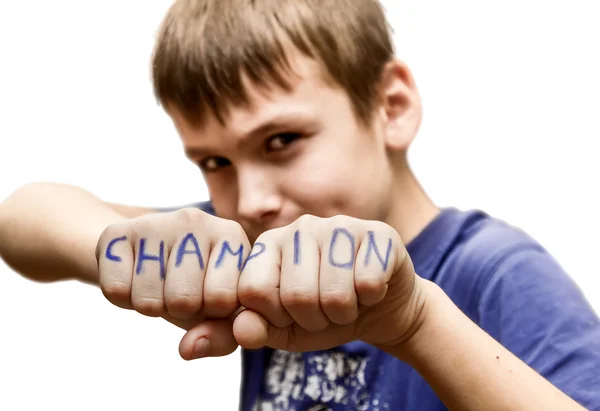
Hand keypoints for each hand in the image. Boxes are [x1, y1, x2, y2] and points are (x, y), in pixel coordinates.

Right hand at [95, 207, 249, 358]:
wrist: (149, 256)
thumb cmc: (198, 286)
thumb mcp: (221, 311)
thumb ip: (223, 336)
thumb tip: (188, 349)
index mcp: (232, 236)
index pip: (222, 299)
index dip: (212, 313)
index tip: (210, 296)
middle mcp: (197, 220)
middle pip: (183, 300)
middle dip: (180, 310)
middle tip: (179, 291)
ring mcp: (156, 221)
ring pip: (148, 300)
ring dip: (151, 306)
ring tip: (159, 284)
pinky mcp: (117, 232)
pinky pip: (116, 291)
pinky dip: (123, 298)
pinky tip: (135, 278)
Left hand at [229, 214, 424, 351]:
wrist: (380, 309)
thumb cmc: (324, 315)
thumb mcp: (284, 330)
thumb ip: (255, 330)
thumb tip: (241, 331)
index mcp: (269, 244)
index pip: (255, 290)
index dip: (276, 318)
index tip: (290, 314)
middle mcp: (301, 226)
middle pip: (296, 296)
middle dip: (314, 320)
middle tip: (325, 310)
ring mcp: (340, 225)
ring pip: (334, 293)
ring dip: (343, 313)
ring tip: (347, 301)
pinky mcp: (379, 233)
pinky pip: (368, 284)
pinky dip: (371, 299)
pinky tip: (370, 289)